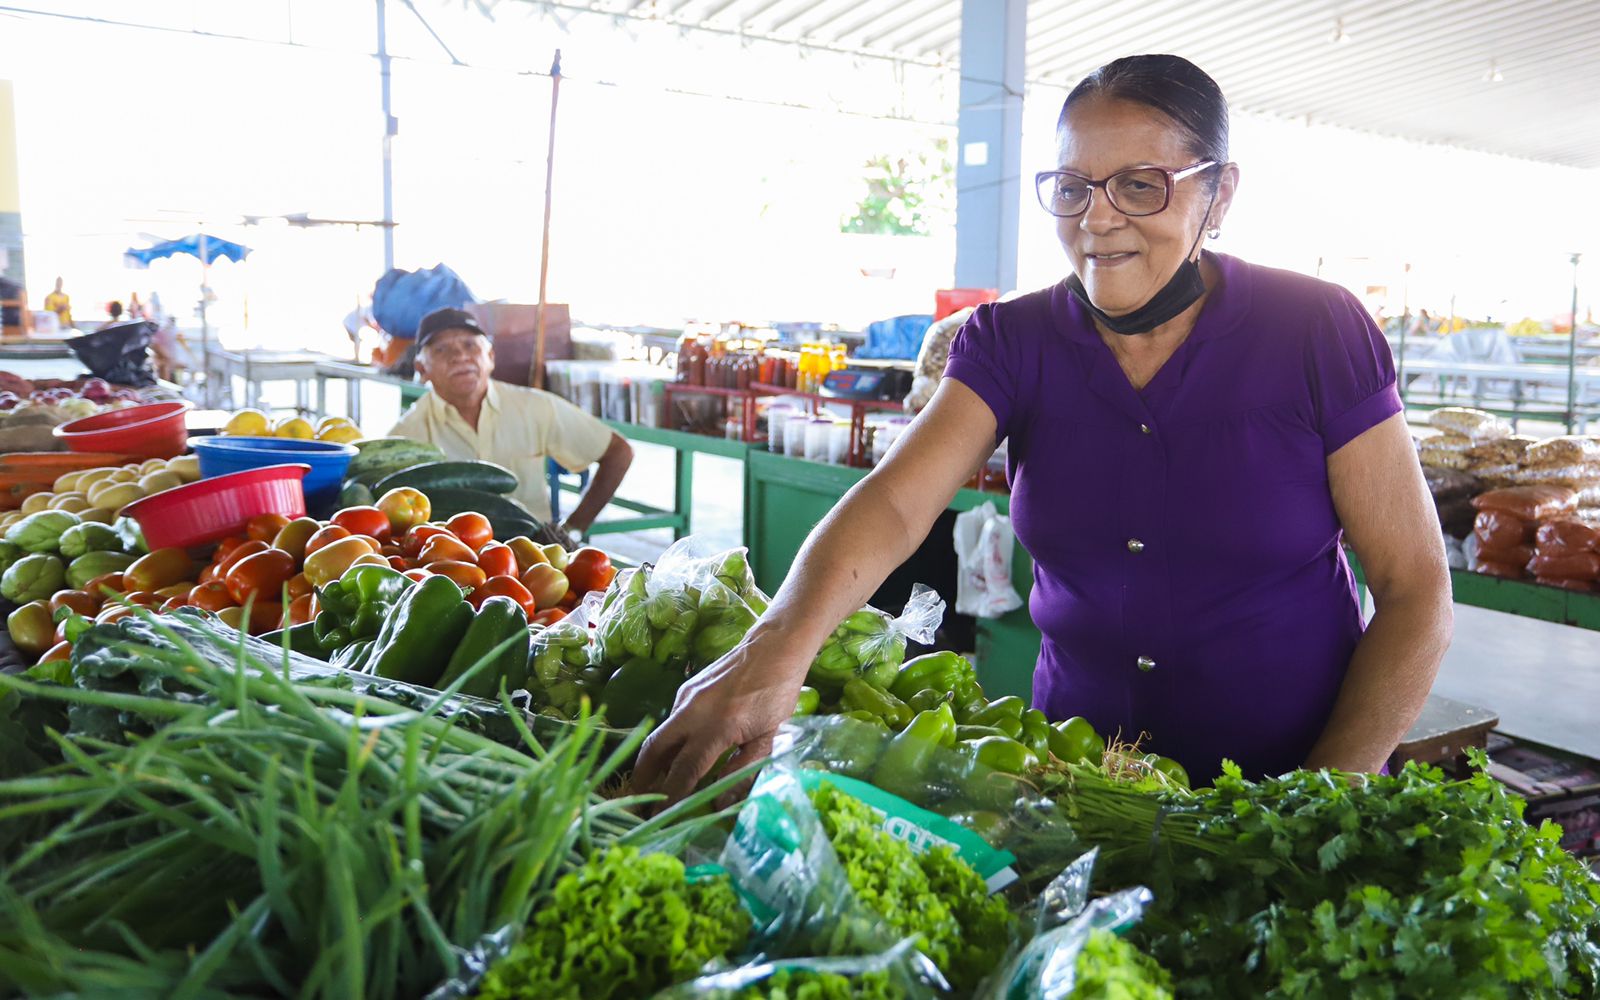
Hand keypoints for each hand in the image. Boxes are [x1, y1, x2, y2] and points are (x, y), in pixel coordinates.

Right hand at [633, 632, 809, 806]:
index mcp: (717, 729)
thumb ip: (743, 771)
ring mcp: (687, 697)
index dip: (671, 797)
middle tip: (638, 799)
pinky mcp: (687, 688)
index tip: (660, 818)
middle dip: (643, 777)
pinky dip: (669, 740)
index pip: (685, 771)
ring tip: (655, 781)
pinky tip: (678, 751)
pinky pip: (672, 719)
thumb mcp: (769, 738)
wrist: (774, 646)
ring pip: (661, 733)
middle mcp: (693, 712)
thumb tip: (720, 802)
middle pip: (655, 750)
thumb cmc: (778, 693)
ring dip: (654, 759)